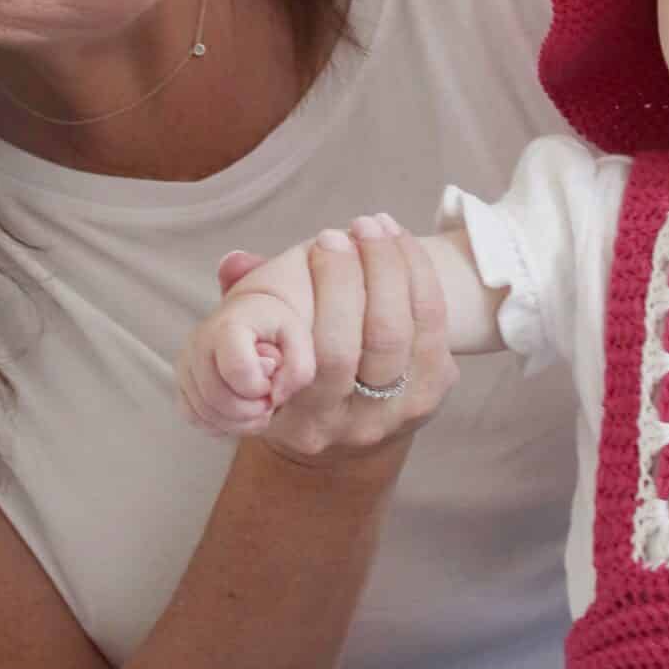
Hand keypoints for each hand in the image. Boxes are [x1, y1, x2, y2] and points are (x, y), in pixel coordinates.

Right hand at [177, 289, 312, 438]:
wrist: (251, 313)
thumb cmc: (275, 326)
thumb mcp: (300, 337)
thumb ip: (299, 369)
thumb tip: (273, 398)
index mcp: (227, 327)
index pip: (236, 370)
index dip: (260, 386)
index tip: (272, 377)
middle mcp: (198, 344)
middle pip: (216, 398)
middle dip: (250, 411)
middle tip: (269, 401)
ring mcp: (186, 365)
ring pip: (204, 413)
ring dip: (238, 423)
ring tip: (258, 407)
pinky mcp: (182, 383)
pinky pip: (195, 418)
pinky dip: (221, 425)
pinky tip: (241, 413)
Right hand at [214, 214, 456, 465]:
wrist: (341, 443)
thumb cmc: (290, 382)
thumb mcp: (257, 361)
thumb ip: (241, 310)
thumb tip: (234, 263)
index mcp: (305, 419)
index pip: (326, 354)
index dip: (332, 289)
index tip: (320, 242)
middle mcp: (356, 423)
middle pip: (374, 337)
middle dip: (364, 271)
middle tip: (347, 228)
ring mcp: (400, 411)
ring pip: (403, 328)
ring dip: (392, 265)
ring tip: (373, 225)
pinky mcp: (432, 393)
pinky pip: (433, 323)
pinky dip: (418, 272)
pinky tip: (398, 239)